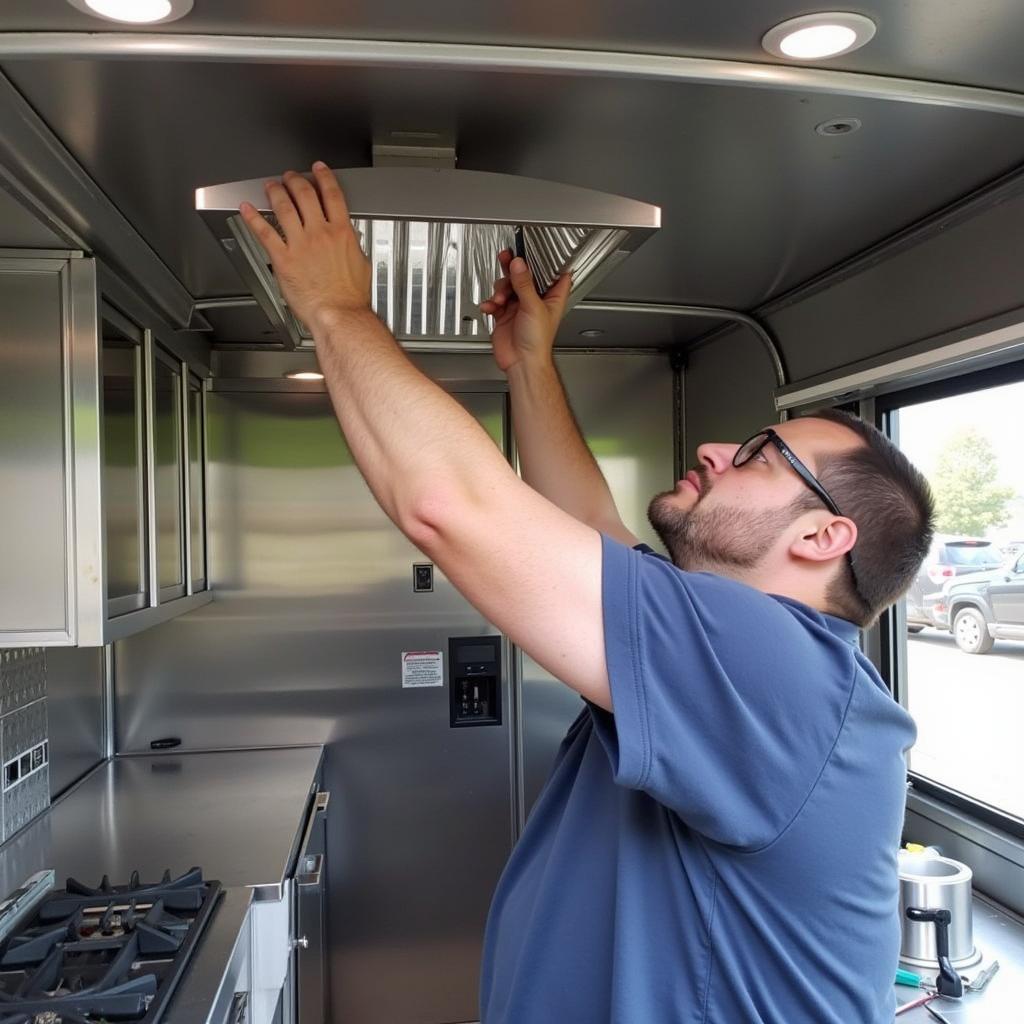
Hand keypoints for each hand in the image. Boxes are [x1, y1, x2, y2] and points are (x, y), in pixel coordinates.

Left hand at [239, 162, 371, 332]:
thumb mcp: (361, 265)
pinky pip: (264, 232)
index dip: (323, 177)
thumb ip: (353, 247)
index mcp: (341, 233)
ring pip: (284, 207)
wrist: (339, 313)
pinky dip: (253, 217)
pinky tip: (247, 208)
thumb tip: (350, 241)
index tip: (318, 170)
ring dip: (275, 192)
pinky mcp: (283, 259)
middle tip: (290, 176)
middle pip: (305, 195)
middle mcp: (320, 234)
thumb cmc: (350, 297)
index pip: (331, 195)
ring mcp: (300, 245)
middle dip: (295, 180)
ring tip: (271, 186)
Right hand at [479, 250, 571, 372]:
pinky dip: (491, 302)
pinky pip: (496, 301)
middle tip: (507, 257)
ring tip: (499, 298)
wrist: (521, 362)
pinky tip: (491, 306)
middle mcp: (536, 301)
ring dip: (501, 289)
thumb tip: (519, 265)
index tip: (538, 250)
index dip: (547, 261)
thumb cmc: (537, 342)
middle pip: (526, 276)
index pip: (554, 274)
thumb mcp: (533, 307)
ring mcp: (520, 307)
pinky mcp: (505, 315)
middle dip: (515, 268)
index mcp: (552, 298)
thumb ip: (525, 284)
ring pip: (508, 286)